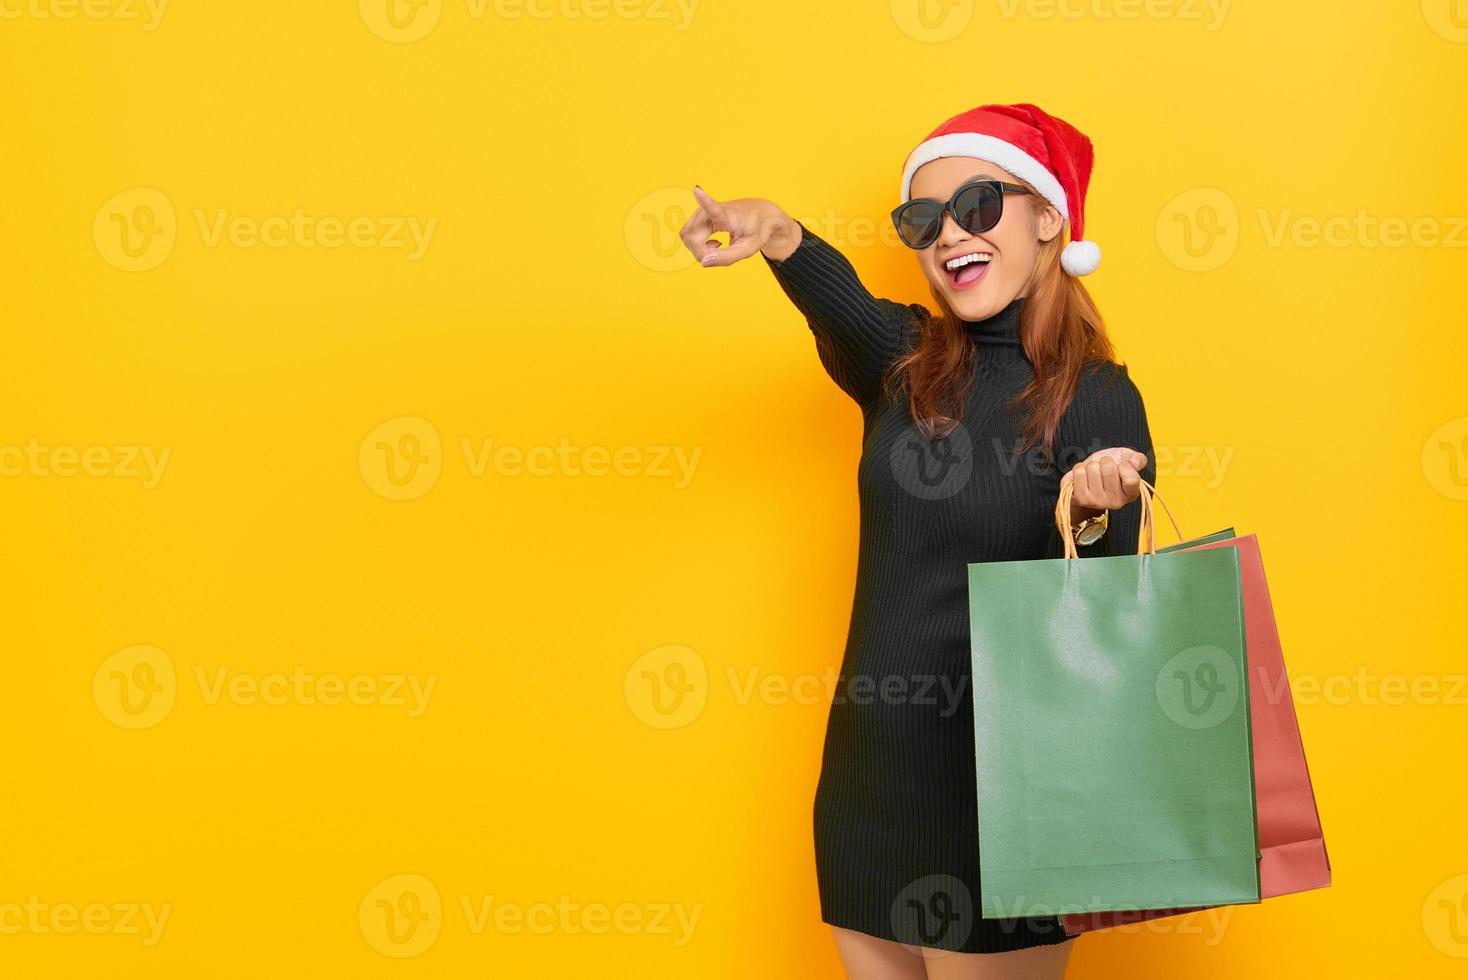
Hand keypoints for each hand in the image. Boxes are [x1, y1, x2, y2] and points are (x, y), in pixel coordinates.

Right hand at [680, 186, 801, 266]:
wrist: (760, 214)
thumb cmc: (756, 231)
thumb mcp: (747, 250)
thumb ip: (726, 258)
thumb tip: (703, 262)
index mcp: (727, 215)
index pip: (712, 207)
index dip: (704, 200)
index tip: (697, 190)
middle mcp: (709, 210)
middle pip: (690, 237)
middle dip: (701, 252)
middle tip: (721, 253)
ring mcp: (701, 212)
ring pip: (687, 237)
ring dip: (700, 249)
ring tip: (719, 247)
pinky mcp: (698, 216)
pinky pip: (688, 236)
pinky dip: (699, 245)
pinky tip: (715, 243)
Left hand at [1062, 448, 1147, 520]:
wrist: (1088, 478)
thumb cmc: (1109, 468)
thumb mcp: (1126, 460)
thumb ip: (1137, 459)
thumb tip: (1136, 461)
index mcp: (1131, 493)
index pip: (1132, 479)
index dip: (1125, 465)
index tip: (1121, 464)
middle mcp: (1116, 502)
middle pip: (1109, 469)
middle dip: (1105, 462)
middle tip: (1104, 469)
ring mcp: (1098, 502)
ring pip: (1092, 468)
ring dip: (1091, 465)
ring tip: (1094, 473)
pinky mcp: (1081, 499)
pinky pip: (1079, 472)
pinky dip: (1079, 468)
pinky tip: (1084, 476)